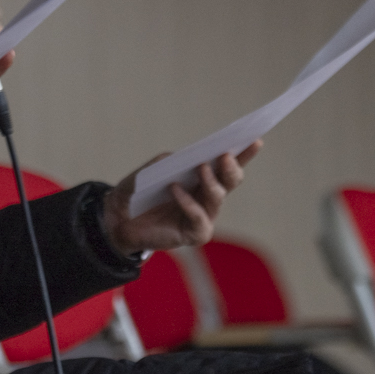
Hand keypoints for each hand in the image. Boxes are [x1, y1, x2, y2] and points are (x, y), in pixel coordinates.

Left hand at [101, 140, 262, 256]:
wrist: (120, 219)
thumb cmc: (138, 192)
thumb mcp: (150, 170)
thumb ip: (168, 161)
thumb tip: (186, 157)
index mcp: (202, 178)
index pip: (227, 165)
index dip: (244, 153)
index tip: (255, 139)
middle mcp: (208, 197)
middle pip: (230, 181)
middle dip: (231, 167)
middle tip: (224, 156)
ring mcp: (204, 216)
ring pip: (217, 197)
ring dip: (211, 182)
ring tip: (202, 168)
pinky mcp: (195, 234)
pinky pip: (199, 218)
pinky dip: (189, 203)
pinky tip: (176, 190)